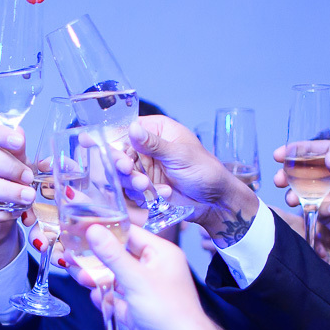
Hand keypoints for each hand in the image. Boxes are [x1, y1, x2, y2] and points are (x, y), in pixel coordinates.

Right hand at [79, 224, 215, 329]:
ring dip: (96, 276)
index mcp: (161, 254)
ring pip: (115, 278)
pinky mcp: (137, 310)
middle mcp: (154, 269)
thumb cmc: (168, 312)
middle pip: (119, 256)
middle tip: (71, 252)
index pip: (129, 233)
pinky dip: (104, 297)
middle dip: (95, 255)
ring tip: (76, 274)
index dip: (105, 229)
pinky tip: (94, 295)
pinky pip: (116, 299)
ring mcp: (145, 291)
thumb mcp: (136, 278)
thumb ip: (112, 255)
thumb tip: (93, 230)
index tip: (80, 227)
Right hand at [126, 117, 260, 244]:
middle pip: (120, 154)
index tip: (115, 155)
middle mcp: (146, 148)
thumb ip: (153, 144)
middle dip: (123, 166)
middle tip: (129, 171)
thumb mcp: (179, 155)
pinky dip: (143, 195)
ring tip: (149, 187)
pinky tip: (163, 194)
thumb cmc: (204, 170)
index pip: (126, 131)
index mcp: (156, 130)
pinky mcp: (145, 187)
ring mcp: (145, 168)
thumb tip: (132, 128)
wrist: (214, 200)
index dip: (117, 143)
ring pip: (124, 175)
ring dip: (134, 183)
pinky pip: (132, 191)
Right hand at [272, 144, 329, 254]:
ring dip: (294, 195)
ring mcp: (327, 195)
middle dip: (287, 175)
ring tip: (294, 200)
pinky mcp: (327, 213)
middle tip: (279, 181)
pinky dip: (319, 210)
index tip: (280, 155)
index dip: (297, 151)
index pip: (316, 150)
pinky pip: (314, 210)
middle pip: (302, 171)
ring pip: (303, 192)